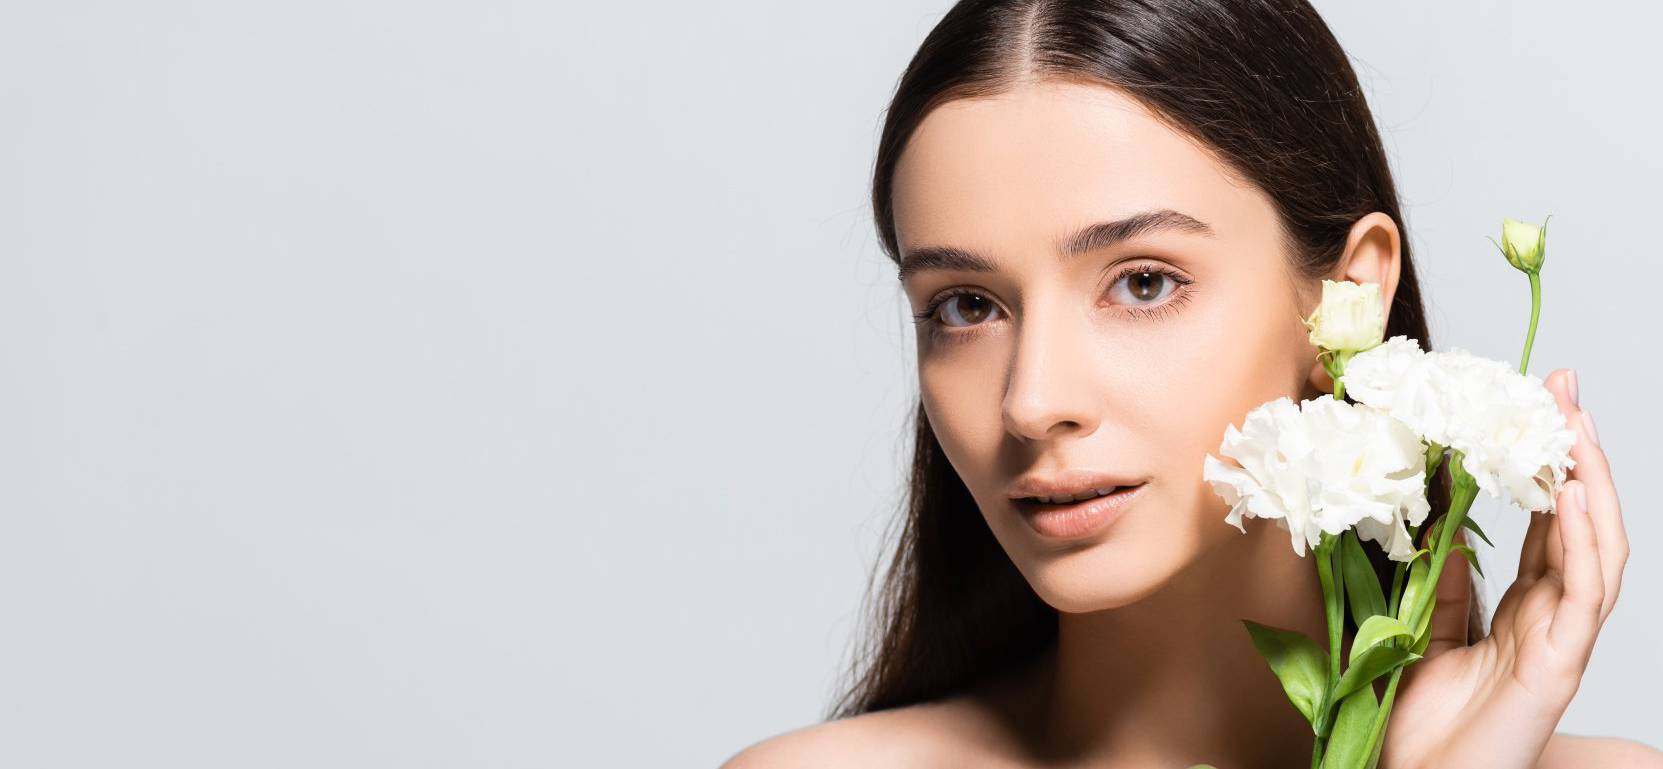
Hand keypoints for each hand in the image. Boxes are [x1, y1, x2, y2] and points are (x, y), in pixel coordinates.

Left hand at [1377, 368, 1627, 768]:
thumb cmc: (1420, 725)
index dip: (1547, 463)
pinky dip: (1580, 541)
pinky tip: (1570, 497)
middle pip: (1581, 523)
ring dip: (1591, 484)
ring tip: (1576, 425)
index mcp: (1523, 610)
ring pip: (1599, 550)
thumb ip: (1439, 584)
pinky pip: (1583, 596)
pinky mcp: (1558, 668)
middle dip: (1578, 453)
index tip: (1537, 400)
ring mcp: (1562, 643)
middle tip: (1565, 385)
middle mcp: (1552, 619)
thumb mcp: (1421, 634)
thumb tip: (1442, 527)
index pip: (1547, 522)